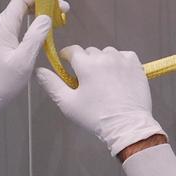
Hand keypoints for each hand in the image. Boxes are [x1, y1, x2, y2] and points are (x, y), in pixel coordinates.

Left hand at [0, 0, 64, 144]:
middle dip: (43, 3)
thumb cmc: (4, 81)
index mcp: (4, 26)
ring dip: (39, 12)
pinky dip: (33, 22)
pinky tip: (45, 29)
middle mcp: (0, 25)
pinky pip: (19, 24)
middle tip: (63, 10)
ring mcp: (0, 32)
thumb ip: (36, 36)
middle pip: (22, 4)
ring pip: (21, 14)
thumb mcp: (24, 60)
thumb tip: (46, 17)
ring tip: (58, 18)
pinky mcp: (3, 40)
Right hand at [36, 46, 163, 156]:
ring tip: (104, 78)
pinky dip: (120, 62)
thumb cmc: (94, 116)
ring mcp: (122, 60)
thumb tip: (38, 70)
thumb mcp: (67, 103)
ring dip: (103, 61)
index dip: (67, 56)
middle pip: (90, 51)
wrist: (126, 125)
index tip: (67, 64)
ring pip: (107, 53)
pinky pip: (125, 56)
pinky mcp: (136, 66)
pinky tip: (119, 75)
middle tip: (87, 80)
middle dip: (86, 62)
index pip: (72, 50)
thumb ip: (51, 84)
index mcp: (86, 64)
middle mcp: (104, 57)